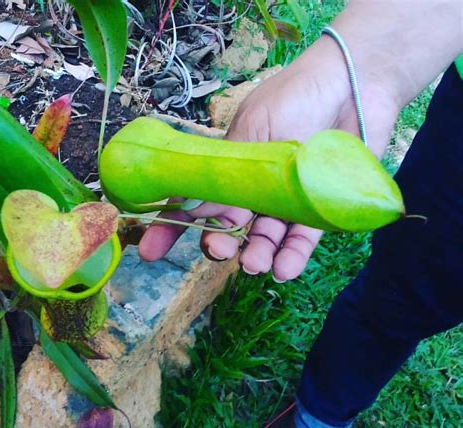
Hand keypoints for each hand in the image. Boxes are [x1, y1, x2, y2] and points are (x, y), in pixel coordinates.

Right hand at [139, 36, 399, 279]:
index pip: (196, 202)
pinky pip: (302, 241)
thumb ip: (226, 169)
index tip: (149, 250)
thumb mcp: (250, 128)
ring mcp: (287, 202)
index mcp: (232, 168)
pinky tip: (282, 270)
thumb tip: (192, 208)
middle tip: (218, 248)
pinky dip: (291, 258)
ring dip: (256, 255)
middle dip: (219, 243)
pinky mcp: (320, 209)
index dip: (172, 226)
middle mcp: (256, 190)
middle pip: (231, 227)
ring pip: (265, 239)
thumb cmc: (295, 97)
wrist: (352, 82)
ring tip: (254, 263)